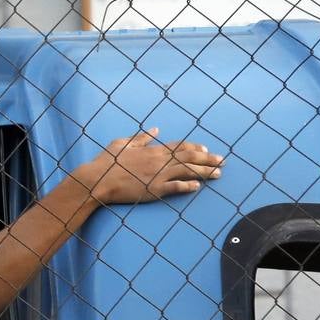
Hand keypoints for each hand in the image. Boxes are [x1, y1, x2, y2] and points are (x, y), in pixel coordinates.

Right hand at [74, 128, 223, 204]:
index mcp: (152, 149)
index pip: (179, 146)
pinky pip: (175, 187)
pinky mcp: (154, 190)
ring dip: (204, 172)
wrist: (98, 180)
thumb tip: (154, 130)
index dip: (195, 147)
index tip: (206, 149)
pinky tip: (198, 187)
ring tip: (218, 174)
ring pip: (187, 171)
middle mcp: (158, 160)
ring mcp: (157, 175)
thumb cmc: (107, 162)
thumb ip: (141, 137)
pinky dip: (187, 186)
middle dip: (208, 159)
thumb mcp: (122, 143)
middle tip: (222, 161)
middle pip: (189, 157)